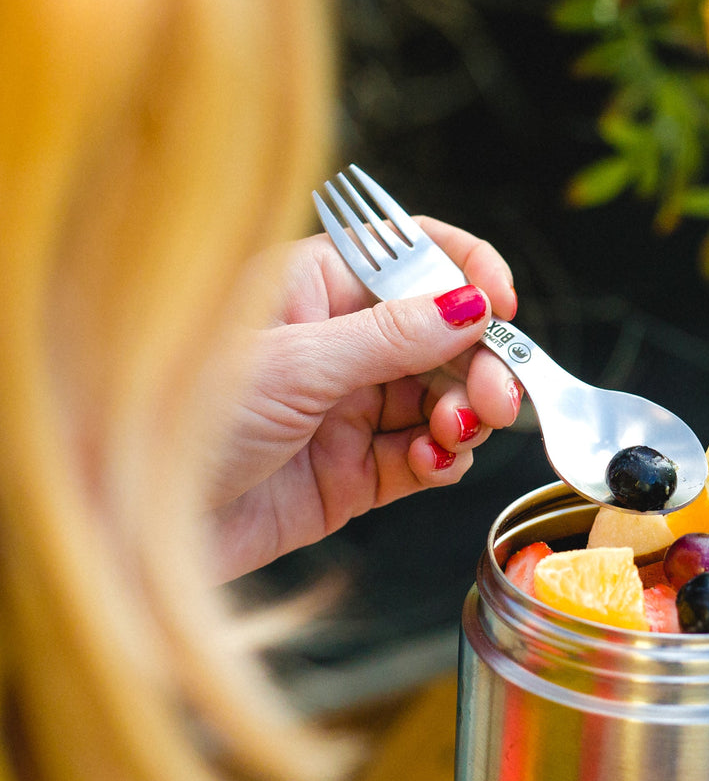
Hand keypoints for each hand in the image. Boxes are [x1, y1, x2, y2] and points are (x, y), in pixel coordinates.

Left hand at [209, 219, 519, 580]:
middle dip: (478, 362)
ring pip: (441, 398)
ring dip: (464, 414)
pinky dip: (442, 459)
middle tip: (495, 396)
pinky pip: (423, 457)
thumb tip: (471, 305)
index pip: (410, 255)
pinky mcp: (354, 473)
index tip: (502, 304)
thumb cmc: (177, 420)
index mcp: (313, 287)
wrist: (133, 525)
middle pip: (442, 336)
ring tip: (454, 432)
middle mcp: (337, 343)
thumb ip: (391, 337)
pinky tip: (433, 462)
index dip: (464, 271)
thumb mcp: (294, 364)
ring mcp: (348, 409)